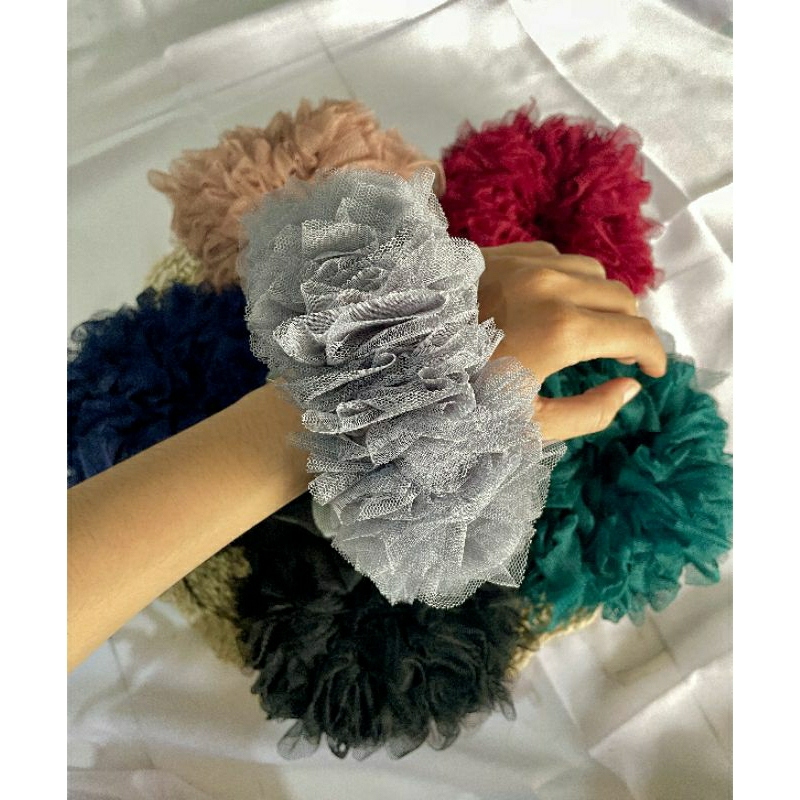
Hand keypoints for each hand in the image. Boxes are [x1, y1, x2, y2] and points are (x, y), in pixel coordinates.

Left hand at [478, 242, 666, 439]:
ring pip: (593, 272)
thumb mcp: (526, 424)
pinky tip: (552, 303)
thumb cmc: (459, 397)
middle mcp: (553, 285)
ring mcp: (527, 262)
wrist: (396, 355)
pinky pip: (558, 257)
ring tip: (589, 329)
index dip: (655, 355)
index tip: (652, 371)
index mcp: (563, 330)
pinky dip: (570, 280)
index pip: (637, 334)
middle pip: (622, 298)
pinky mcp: (503, 252)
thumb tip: (629, 389)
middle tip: (620, 357)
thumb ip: (589, 412)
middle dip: (631, 329)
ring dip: (602, 301)